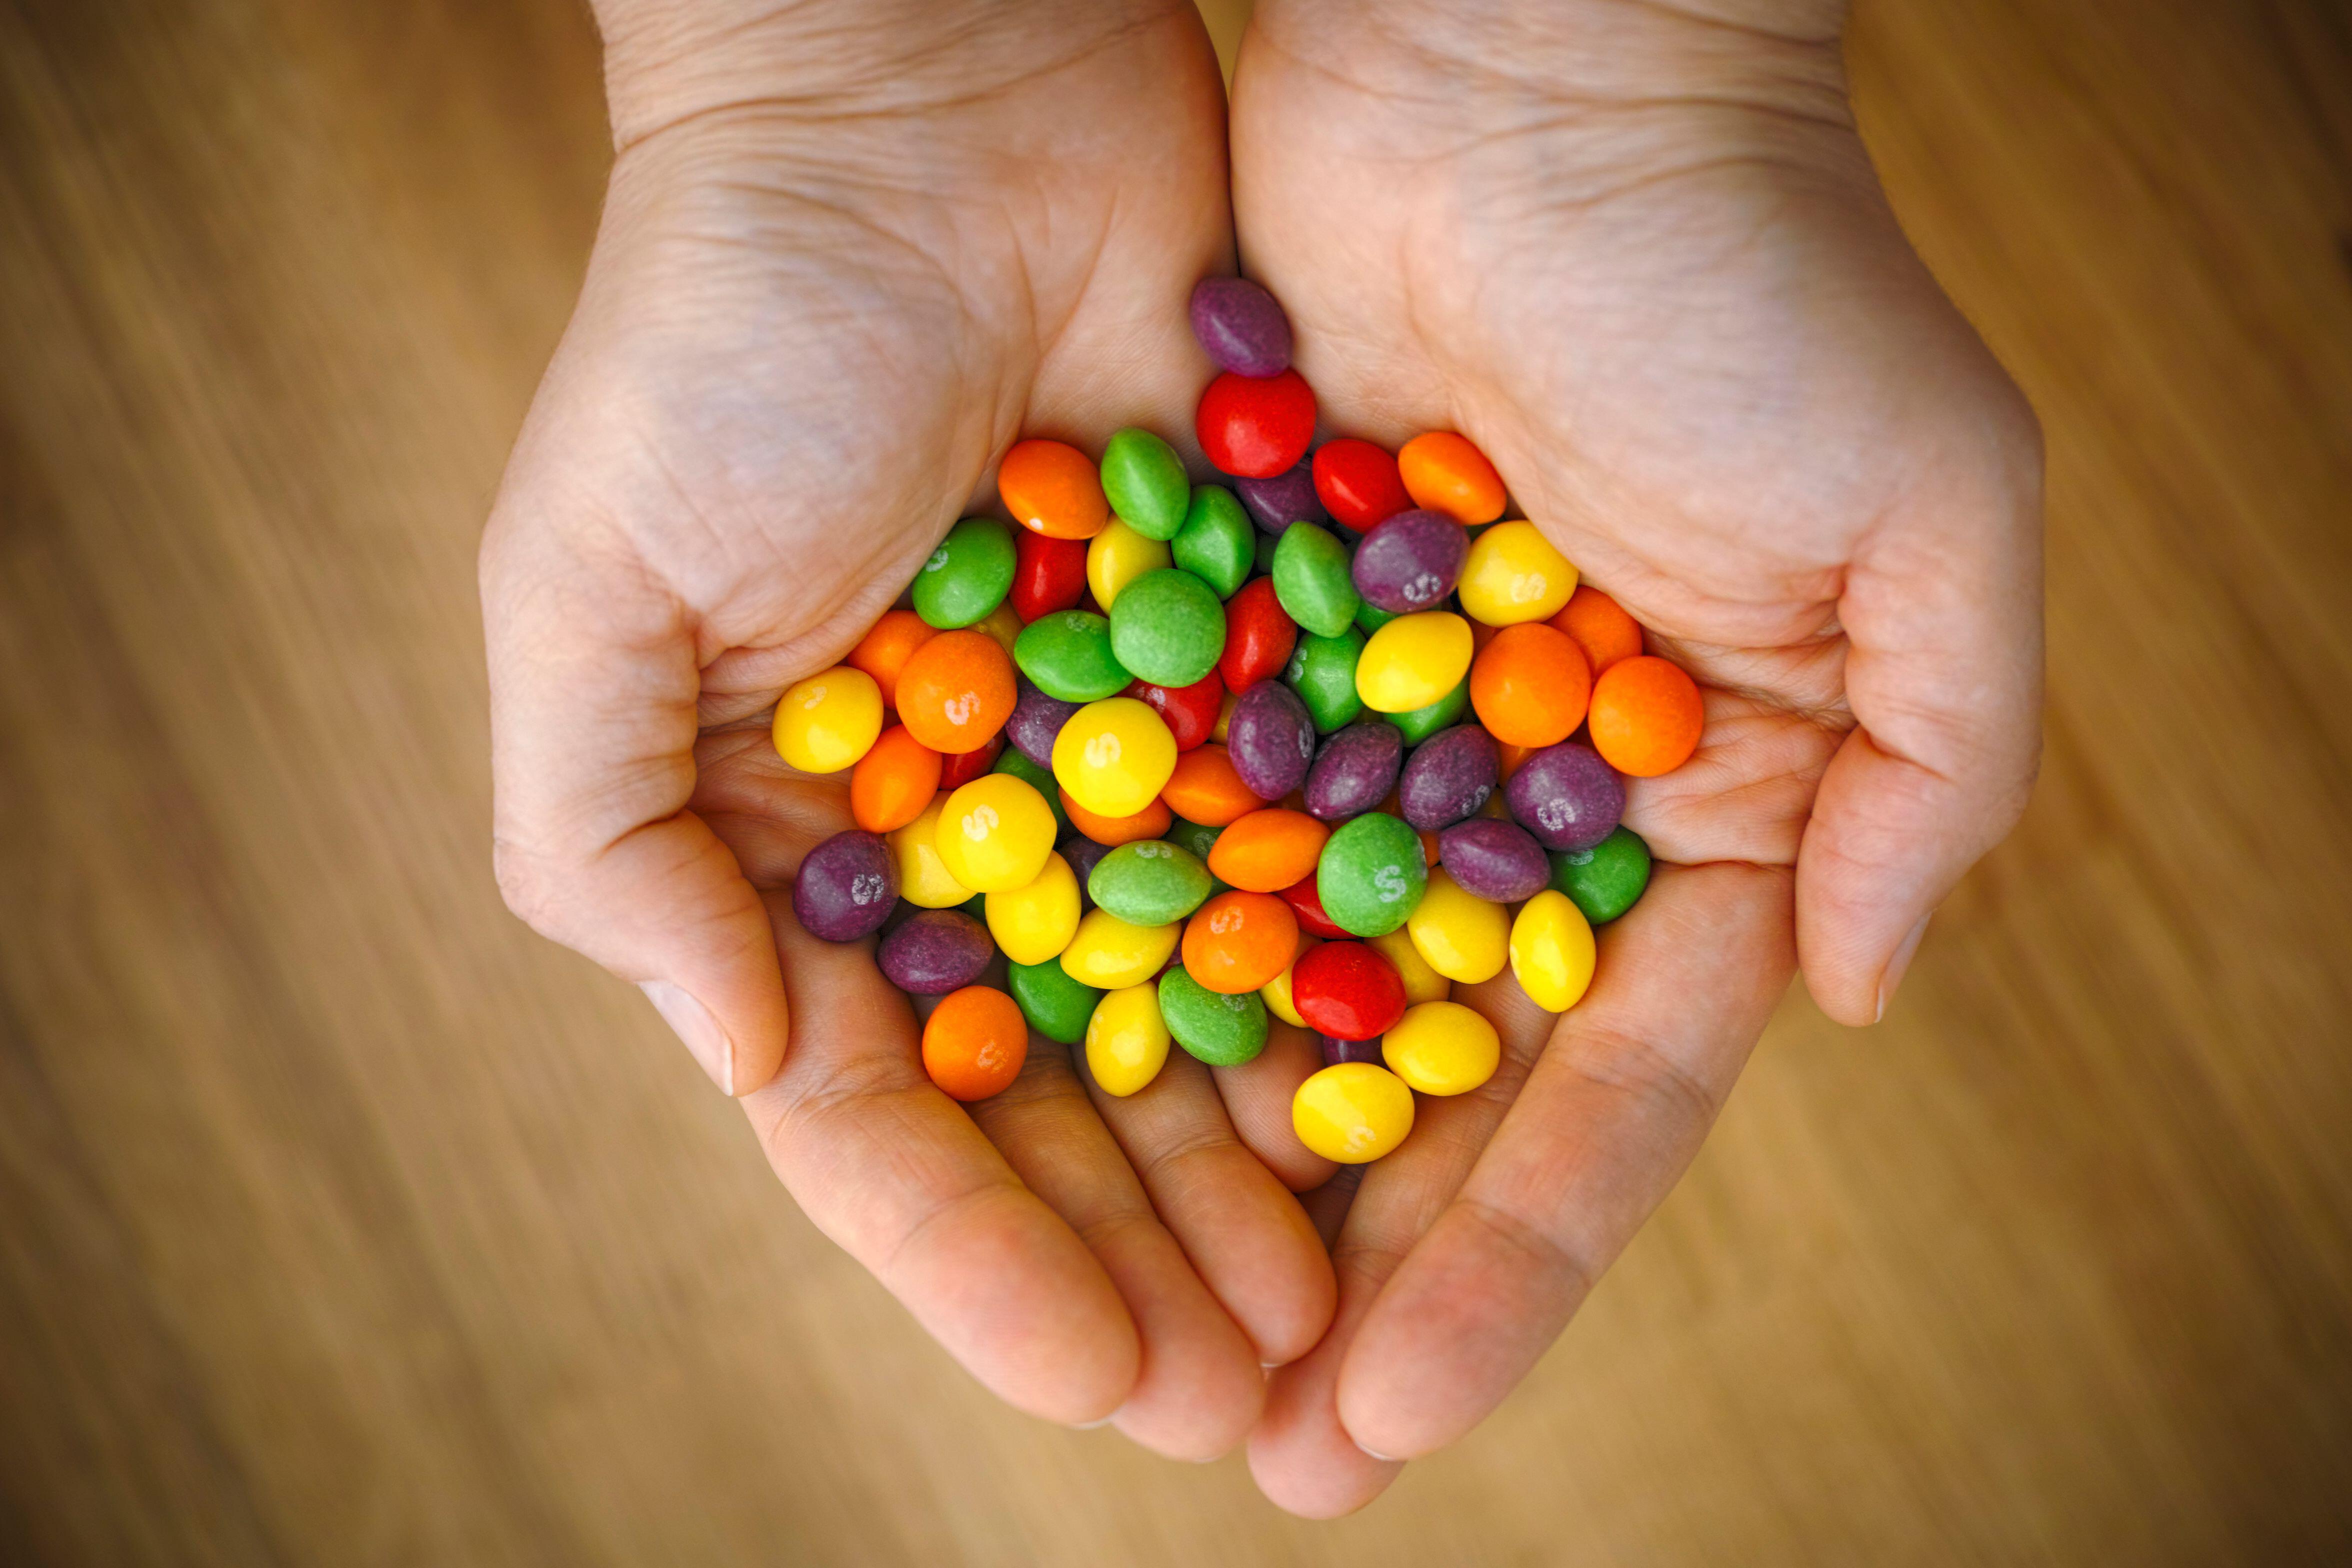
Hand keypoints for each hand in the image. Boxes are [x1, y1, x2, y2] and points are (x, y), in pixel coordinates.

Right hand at [481, 0, 1334, 1457]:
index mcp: (806, 850)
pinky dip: (1366, 983)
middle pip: (1070, 1106)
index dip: (986, 1262)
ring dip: (1276, 1178)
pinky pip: (1317, 858)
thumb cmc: (724, 330)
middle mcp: (976, 833)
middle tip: (1260, 1412)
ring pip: (1208, 1017)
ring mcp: (1122, 760)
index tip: (1102, 1381)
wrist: (928, 101)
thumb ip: (606, 840)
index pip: (891, 1113)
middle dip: (1154, 1264)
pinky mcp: (1253, 667)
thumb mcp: (586, 585)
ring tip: (1355, 1331)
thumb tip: (746, 1059)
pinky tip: (1437, 1107)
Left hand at [1228, 0, 2041, 1511]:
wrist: (1529, 70)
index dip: (1510, 1261)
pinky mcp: (1227, 648)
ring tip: (1138, 1351)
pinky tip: (1045, 1119)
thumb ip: (1937, 768)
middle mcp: (1515, 805)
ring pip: (1275, 1000)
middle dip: (1349, 1272)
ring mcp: (1364, 737)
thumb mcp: (1930, 521)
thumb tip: (1855, 996)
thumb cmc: (1753, 281)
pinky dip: (1113, 971)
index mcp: (1689, 815)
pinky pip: (1164, 841)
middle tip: (1260, 1453)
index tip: (1401, 1405)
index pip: (1597, 1093)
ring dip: (1214, 1174)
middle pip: (1421, 1087)